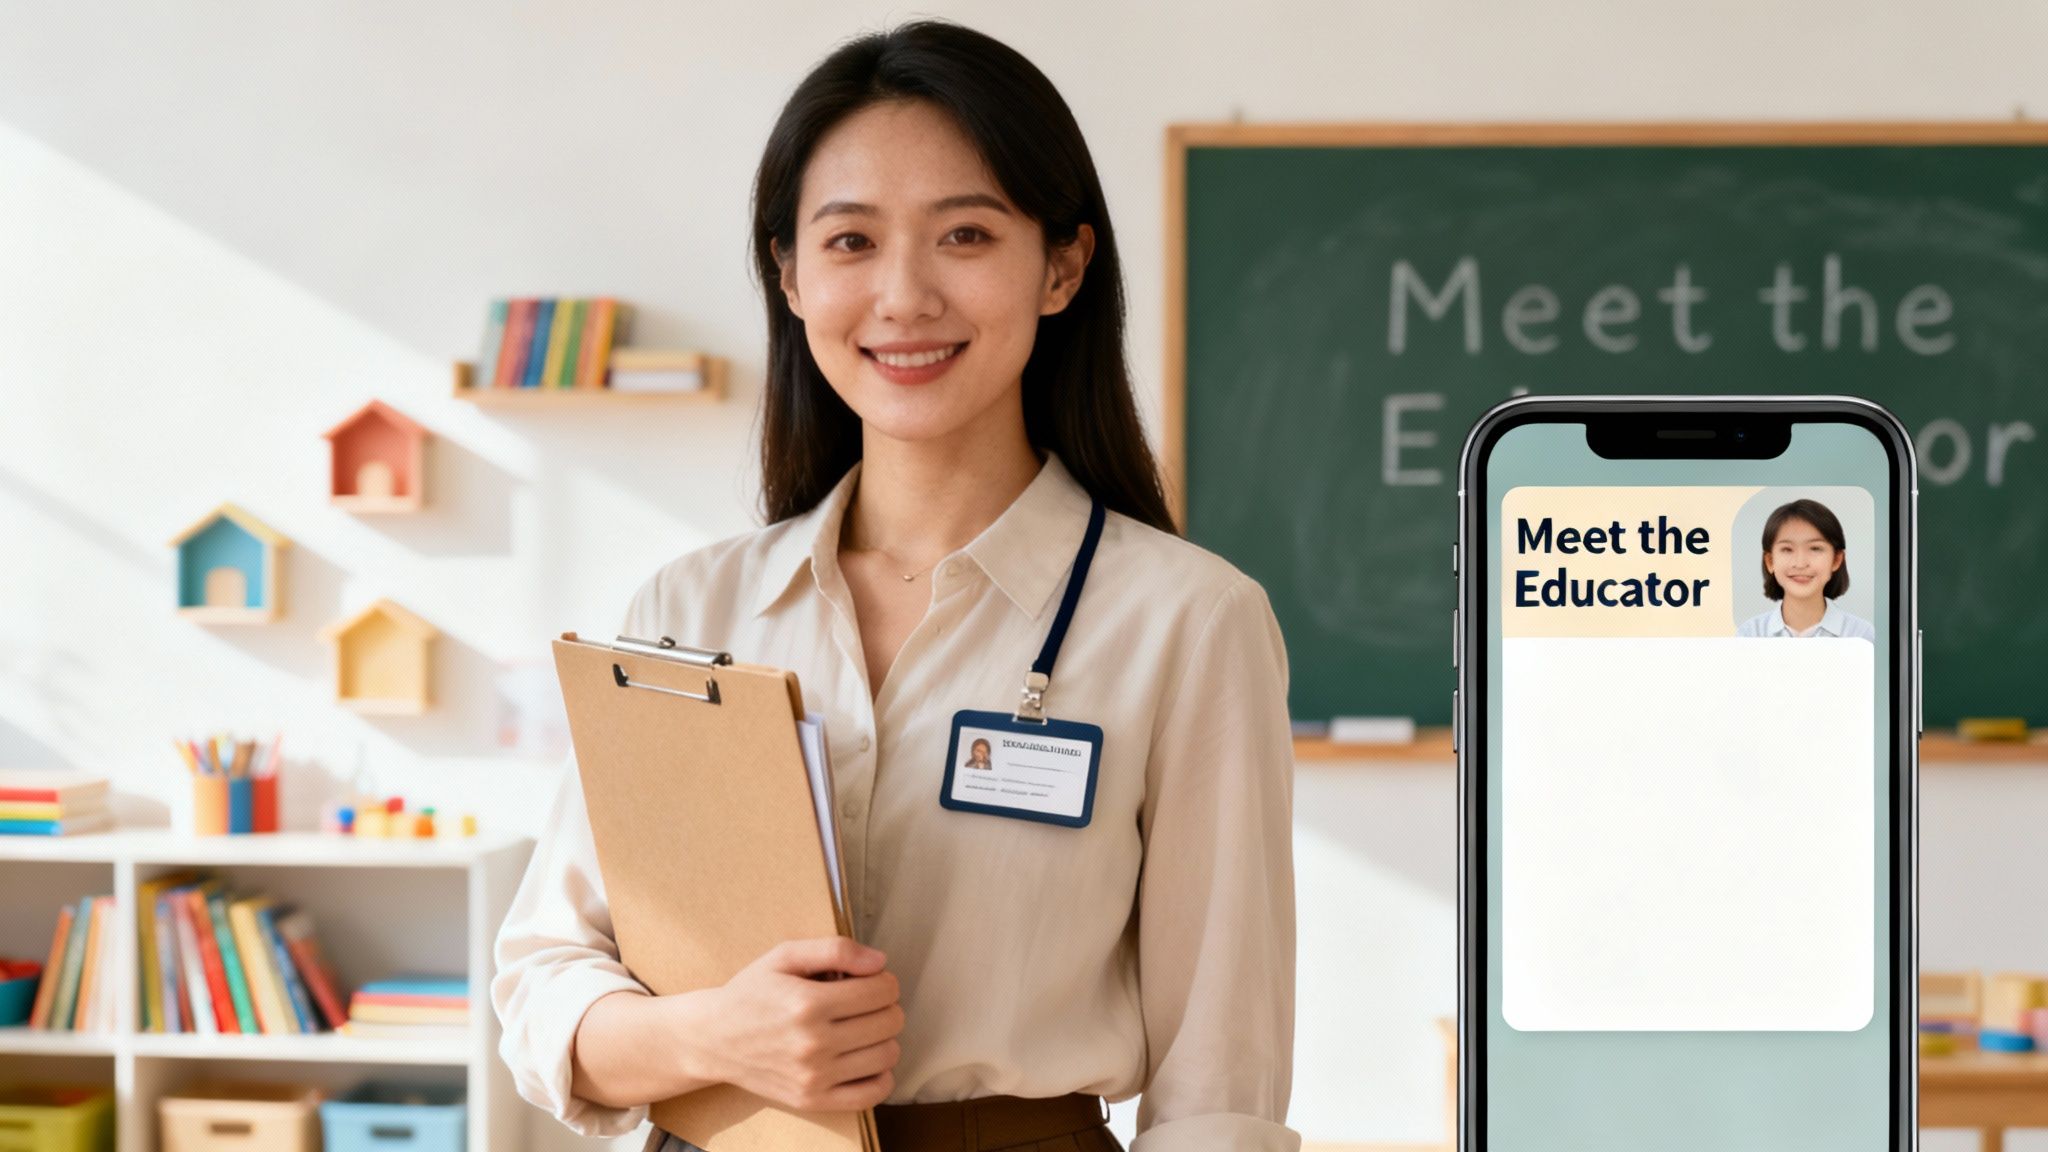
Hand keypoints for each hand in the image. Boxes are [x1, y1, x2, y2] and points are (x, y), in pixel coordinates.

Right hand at [699, 936, 903, 1111]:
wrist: (713, 1039)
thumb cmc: (751, 993)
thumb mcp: (784, 955)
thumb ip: (835, 950)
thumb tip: (880, 962)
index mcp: (807, 1003)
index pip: (882, 991)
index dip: (883, 981)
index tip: (869, 981)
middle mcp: (813, 1043)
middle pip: (889, 1022)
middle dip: (886, 1006)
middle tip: (865, 1003)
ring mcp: (814, 1077)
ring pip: (887, 1056)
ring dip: (884, 1038)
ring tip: (863, 1028)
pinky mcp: (812, 1100)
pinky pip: (871, 1094)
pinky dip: (881, 1076)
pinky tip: (866, 1059)